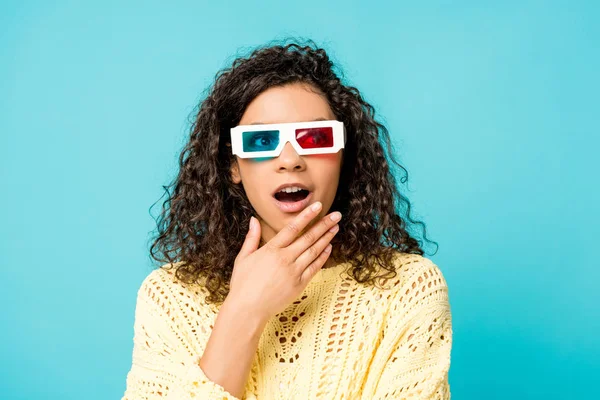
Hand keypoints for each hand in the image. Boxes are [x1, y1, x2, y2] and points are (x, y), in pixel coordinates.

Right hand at [227, 201, 340, 320]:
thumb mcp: (243, 258)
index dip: (307, 215)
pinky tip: (329, 248)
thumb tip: (254, 219)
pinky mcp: (299, 284)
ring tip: (336, 228)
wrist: (247, 309)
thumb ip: (251, 237)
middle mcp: (284, 259)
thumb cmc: (242, 284)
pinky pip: (314, 268)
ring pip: (314, 251)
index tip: (318, 206)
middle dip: (324, 225)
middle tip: (336, 215)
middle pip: (308, 238)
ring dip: (326, 239)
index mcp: (271, 250)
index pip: (293, 228)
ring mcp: (293, 272)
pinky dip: (323, 257)